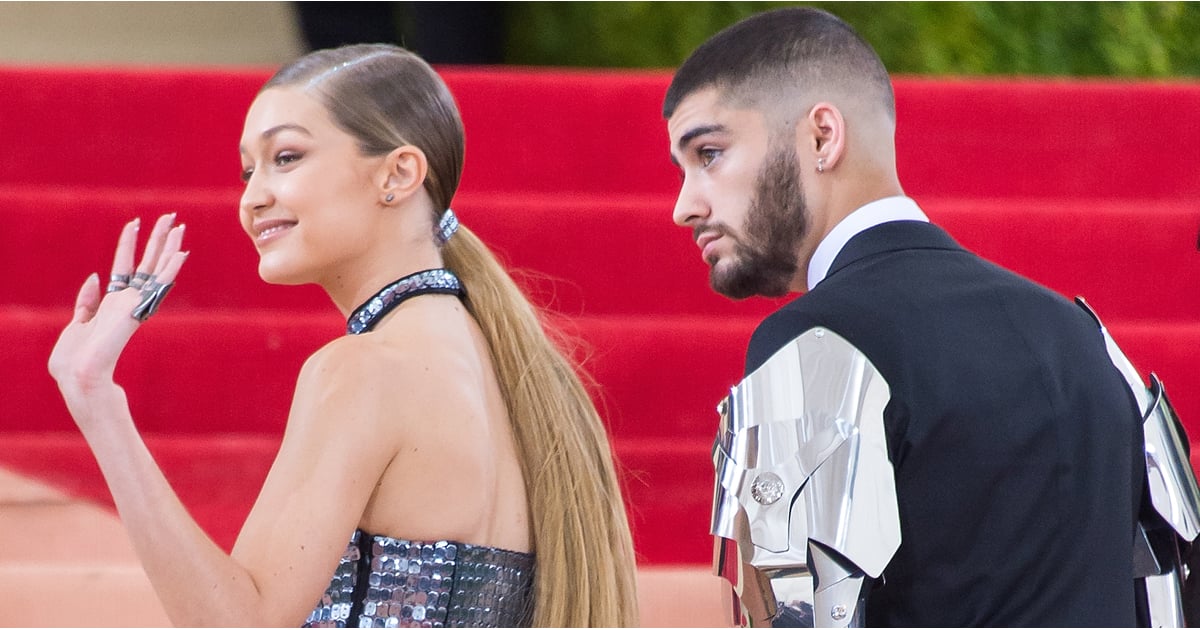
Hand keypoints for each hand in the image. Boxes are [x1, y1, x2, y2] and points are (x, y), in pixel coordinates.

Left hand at [48, 214, 188, 402]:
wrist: (80, 375)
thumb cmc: (76, 358)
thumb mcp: (76, 323)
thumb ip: (86, 300)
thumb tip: (96, 276)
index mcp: (113, 303)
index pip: (124, 266)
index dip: (128, 243)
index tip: (134, 223)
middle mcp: (129, 301)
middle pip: (147, 263)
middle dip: (158, 239)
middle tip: (171, 217)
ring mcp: (135, 305)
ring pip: (156, 269)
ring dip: (168, 246)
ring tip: (179, 224)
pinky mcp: (137, 309)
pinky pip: (158, 286)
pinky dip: (171, 269)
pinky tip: (181, 252)